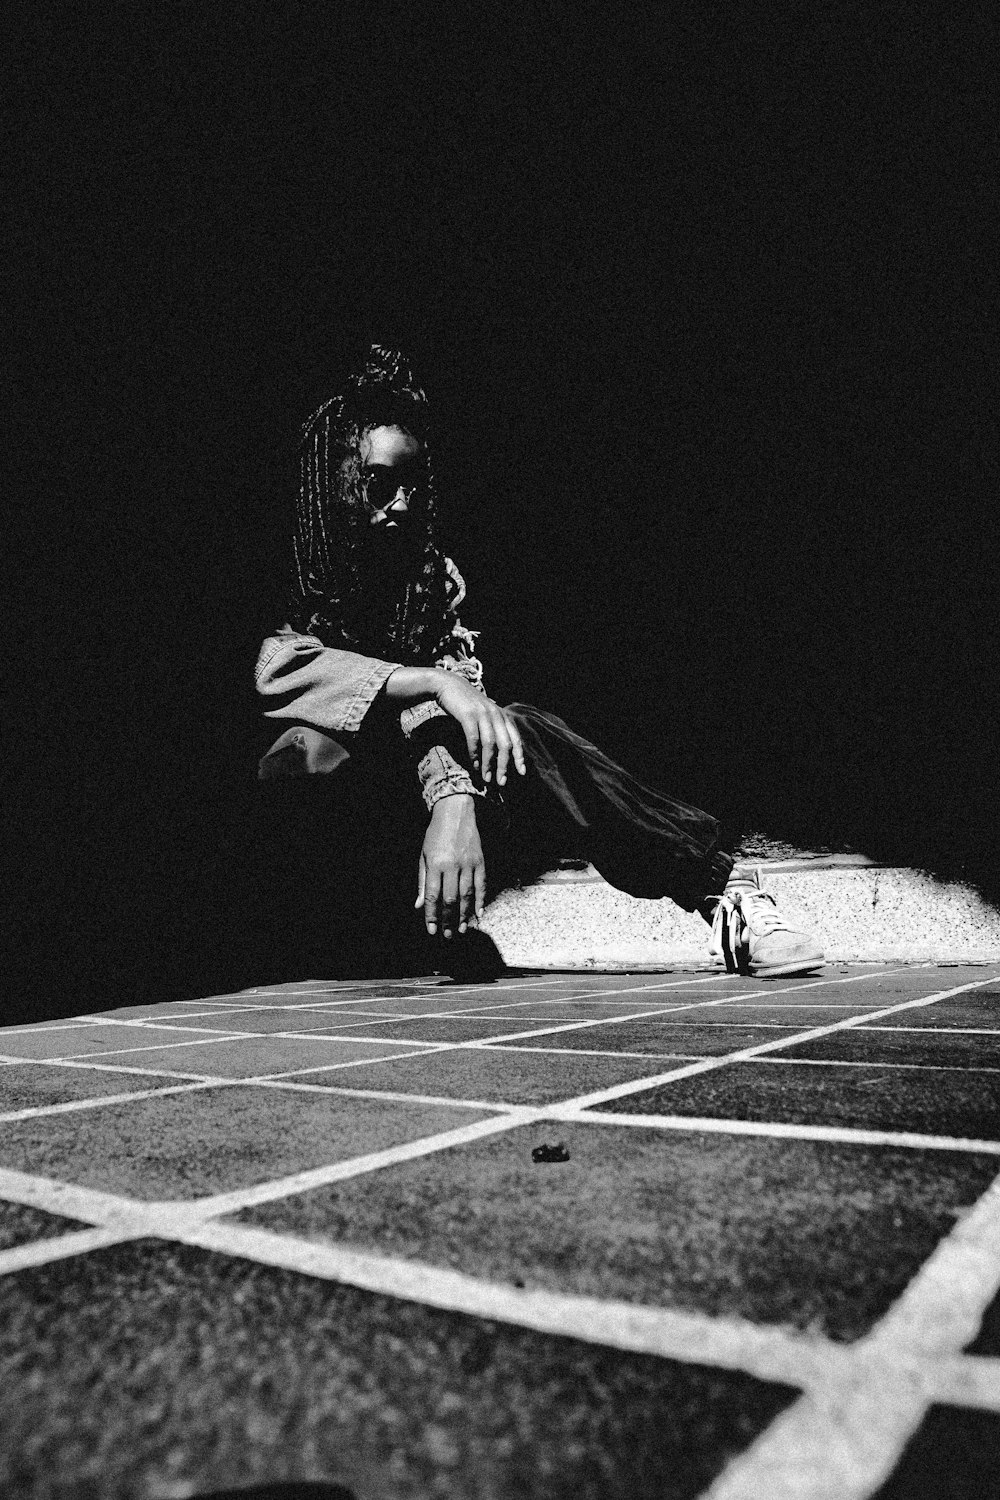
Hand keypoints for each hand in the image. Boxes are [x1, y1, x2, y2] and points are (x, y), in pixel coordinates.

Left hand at [415, 794, 485, 937]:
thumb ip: (423, 882)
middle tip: (447, 935)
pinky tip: (479, 914)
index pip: (433, 896)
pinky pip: (482, 885)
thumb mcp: (424, 856)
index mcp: (435, 864)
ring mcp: (468, 863)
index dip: (431, 915)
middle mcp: (452, 865)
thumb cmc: (435, 835)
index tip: (431, 930)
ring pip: (467, 895)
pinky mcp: (480, 861)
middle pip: (450, 900)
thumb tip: (419, 906)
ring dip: (464, 915)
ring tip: (462, 929)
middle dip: (448, 920)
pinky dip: (481, 901)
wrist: (456, 812)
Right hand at [431, 674, 526, 787]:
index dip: (520, 757)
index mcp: (502, 715)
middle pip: (505, 745)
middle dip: (504, 766)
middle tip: (501, 782)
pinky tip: (474, 764)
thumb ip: (494, 727)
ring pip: (490, 744)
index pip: (516, 739)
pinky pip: (474, 739)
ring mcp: (482, 714)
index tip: (522, 772)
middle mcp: (495, 714)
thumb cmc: (466, 703)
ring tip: (486, 778)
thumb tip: (499, 751)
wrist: (448, 685)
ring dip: (489, 764)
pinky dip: (474, 754)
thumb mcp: (485, 713)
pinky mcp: (468, 715)